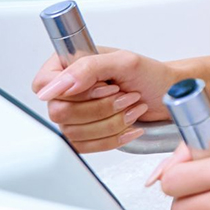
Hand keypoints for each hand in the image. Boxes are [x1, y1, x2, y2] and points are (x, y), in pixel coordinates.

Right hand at [31, 48, 176, 152]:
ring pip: (73, 132)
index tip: (103, 87)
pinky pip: (85, 147)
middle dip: (100, 108)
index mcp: (68, 64)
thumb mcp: (123, 62)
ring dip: (110, 122)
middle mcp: (67, 89)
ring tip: (131, 106)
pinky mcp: (85, 134)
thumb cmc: (150, 74)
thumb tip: (57, 85)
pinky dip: (111, 138)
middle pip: (59, 112)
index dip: (72, 91)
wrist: (166, 94)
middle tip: (124, 95)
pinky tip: (129, 125)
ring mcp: (74, 113)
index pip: (43, 84)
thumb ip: (87, 68)